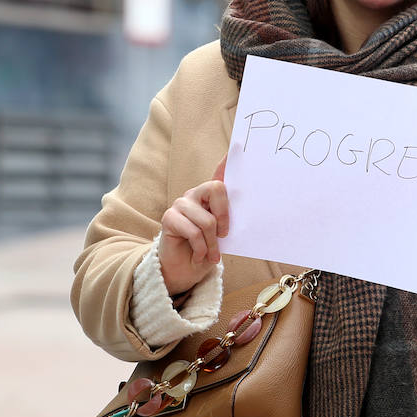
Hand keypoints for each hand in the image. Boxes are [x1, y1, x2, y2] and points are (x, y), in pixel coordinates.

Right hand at [158, 156, 229, 294]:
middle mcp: (195, 194)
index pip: (220, 173)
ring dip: (212, 244)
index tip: (237, 145)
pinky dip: (200, 249)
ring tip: (211, 254)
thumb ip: (228, 219)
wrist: (185, 271)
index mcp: (211, 197)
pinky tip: (198, 255)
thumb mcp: (222, 235)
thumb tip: (246, 207)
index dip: (228, 160)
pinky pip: (193, 232)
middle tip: (224, 235)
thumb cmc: (206, 250)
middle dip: (224, 216)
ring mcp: (181, 204)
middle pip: (216, 189)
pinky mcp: (169, 217)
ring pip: (207, 221)